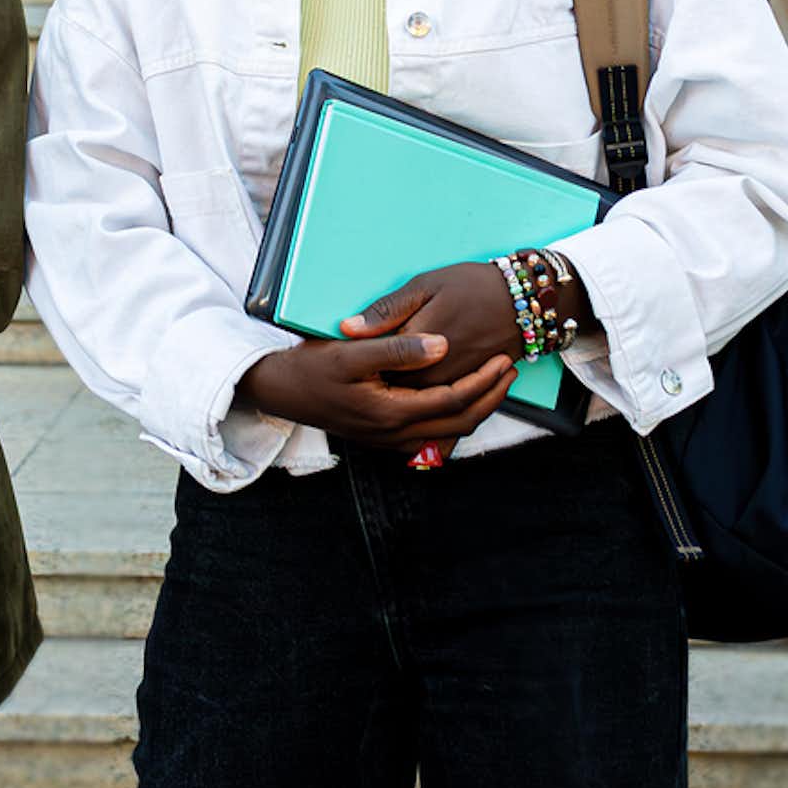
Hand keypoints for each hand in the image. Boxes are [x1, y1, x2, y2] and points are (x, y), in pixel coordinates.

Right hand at [240, 327, 516, 458]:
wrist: (279, 390)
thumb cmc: (311, 366)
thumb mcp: (350, 351)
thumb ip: (397, 349)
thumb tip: (442, 346)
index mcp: (392, 411)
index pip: (453, 400)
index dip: (483, 382)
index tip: (501, 361)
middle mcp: (396, 434)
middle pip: (460, 423)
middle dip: (490, 398)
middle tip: (508, 372)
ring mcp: (390, 441)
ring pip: (449, 434)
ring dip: (475, 411)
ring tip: (491, 386)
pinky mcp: (384, 438)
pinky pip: (433, 438)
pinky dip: (453, 422)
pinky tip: (456, 406)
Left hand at [343, 264, 523, 390]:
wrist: (523, 300)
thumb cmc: (470, 286)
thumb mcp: (423, 286)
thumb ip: (385, 311)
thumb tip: (347, 328)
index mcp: (417, 338)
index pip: (375, 362)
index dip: (357, 362)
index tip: (342, 358)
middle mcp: (436, 366)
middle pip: (393, 385)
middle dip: (374, 382)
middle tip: (355, 376)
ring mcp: (454, 380)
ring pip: (416, 399)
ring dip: (397, 395)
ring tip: (378, 386)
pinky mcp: (468, 386)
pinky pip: (441, 404)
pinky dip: (423, 403)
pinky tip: (410, 394)